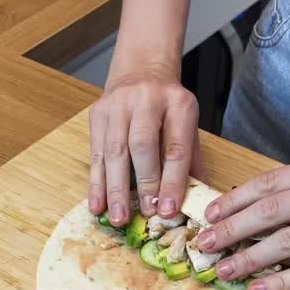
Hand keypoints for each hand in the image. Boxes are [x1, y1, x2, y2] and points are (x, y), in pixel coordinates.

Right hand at [88, 64, 201, 225]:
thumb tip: (193, 202)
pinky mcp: (98, 113)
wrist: (141, 71)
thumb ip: (190, 161)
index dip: (172, 181)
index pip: (176, 147)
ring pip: (114, 151)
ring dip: (115, 189)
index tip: (168, 209)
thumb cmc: (168, 107)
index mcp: (178, 104)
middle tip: (145, 213)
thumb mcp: (187, 126)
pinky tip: (97, 204)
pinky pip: (96, 152)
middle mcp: (146, 101)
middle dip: (143, 184)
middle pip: (142, 147)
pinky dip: (96, 182)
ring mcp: (118, 105)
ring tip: (118, 217)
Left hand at [194, 154, 289, 289]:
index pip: (273, 181)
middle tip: (204, 244)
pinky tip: (261, 289)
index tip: (210, 215)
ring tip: (224, 271)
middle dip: (233, 229)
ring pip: (289, 239)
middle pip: (274, 209)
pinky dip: (283, 280)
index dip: (237, 199)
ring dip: (250, 257)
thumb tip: (260, 212)